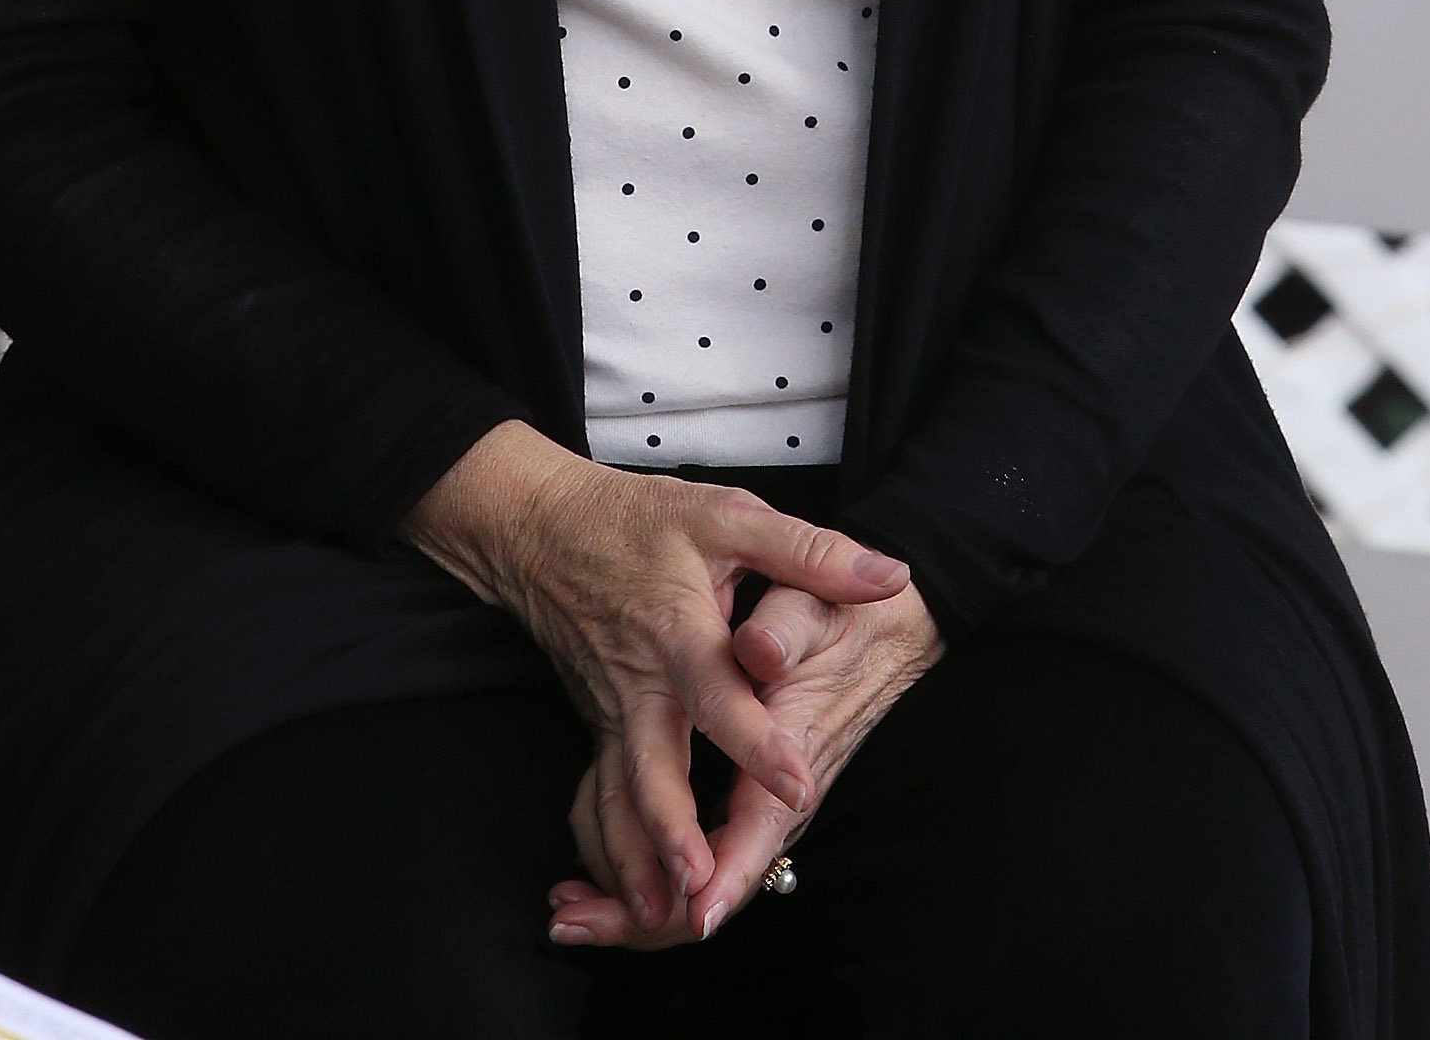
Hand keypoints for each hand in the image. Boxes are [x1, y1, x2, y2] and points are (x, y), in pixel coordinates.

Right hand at [399, 423, 911, 933]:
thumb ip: (809, 552)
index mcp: (678, 631)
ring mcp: (611, 711)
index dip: (757, 739)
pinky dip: (605, 848)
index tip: (797, 782)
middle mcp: (641, 684)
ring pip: (616, 796)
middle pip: (651, 766)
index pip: (720, 692)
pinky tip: (619, 893)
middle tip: (703, 885)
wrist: (541, 527)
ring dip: (633, 857)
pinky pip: (595, 797)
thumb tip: (888, 574)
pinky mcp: (597, 726)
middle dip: (673, 830)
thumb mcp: (729, 515)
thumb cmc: (638, 520)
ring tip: (656, 914)